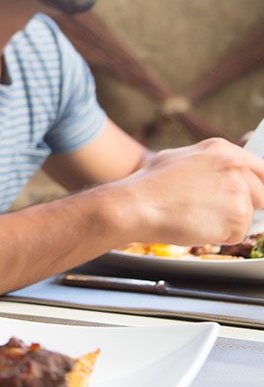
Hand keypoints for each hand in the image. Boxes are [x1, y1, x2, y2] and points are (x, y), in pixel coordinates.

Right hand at [121, 138, 263, 244]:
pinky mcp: (236, 217)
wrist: (136, 205)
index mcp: (222, 150)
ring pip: (247, 217)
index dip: (256, 186)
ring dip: (225, 223)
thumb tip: (215, 174)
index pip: (261, 170)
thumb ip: (205, 164)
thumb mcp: (176, 158)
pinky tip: (196, 226)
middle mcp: (235, 168)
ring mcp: (238, 192)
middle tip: (210, 211)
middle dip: (239, 206)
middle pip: (260, 195)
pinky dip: (218, 236)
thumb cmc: (147, 185)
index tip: (253, 197)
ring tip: (195, 216)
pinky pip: (236, 234)